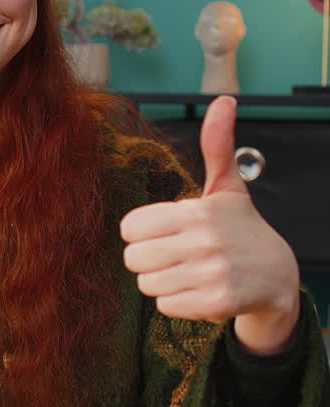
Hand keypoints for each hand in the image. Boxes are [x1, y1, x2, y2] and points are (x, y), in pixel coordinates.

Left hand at [120, 95, 299, 352]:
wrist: (276, 275)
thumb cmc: (241, 228)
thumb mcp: (228, 186)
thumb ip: (217, 145)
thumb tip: (225, 100)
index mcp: (197, 211)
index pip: (130, 227)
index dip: (142, 231)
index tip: (163, 231)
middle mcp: (203, 242)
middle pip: (133, 258)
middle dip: (149, 259)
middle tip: (174, 254)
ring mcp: (210, 274)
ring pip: (147, 284)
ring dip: (162, 281)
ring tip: (188, 270)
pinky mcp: (215, 302)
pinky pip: (164, 305)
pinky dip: (176, 301)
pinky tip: (198, 288)